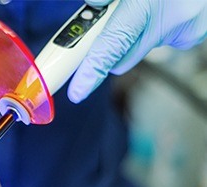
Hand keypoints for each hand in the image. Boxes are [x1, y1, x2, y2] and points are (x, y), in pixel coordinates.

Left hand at [68, 0, 206, 102]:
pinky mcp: (194, 34)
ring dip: (141, 29)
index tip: (77, 92)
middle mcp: (170, 21)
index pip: (111, 46)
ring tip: (152, 2)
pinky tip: (168, 4)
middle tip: (113, 23)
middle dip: (112, 46)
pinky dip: (160, 25)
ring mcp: (186, 30)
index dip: (91, 72)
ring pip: (144, 44)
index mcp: (146, 4)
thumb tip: (93, 7)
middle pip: (124, 56)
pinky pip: (163, 37)